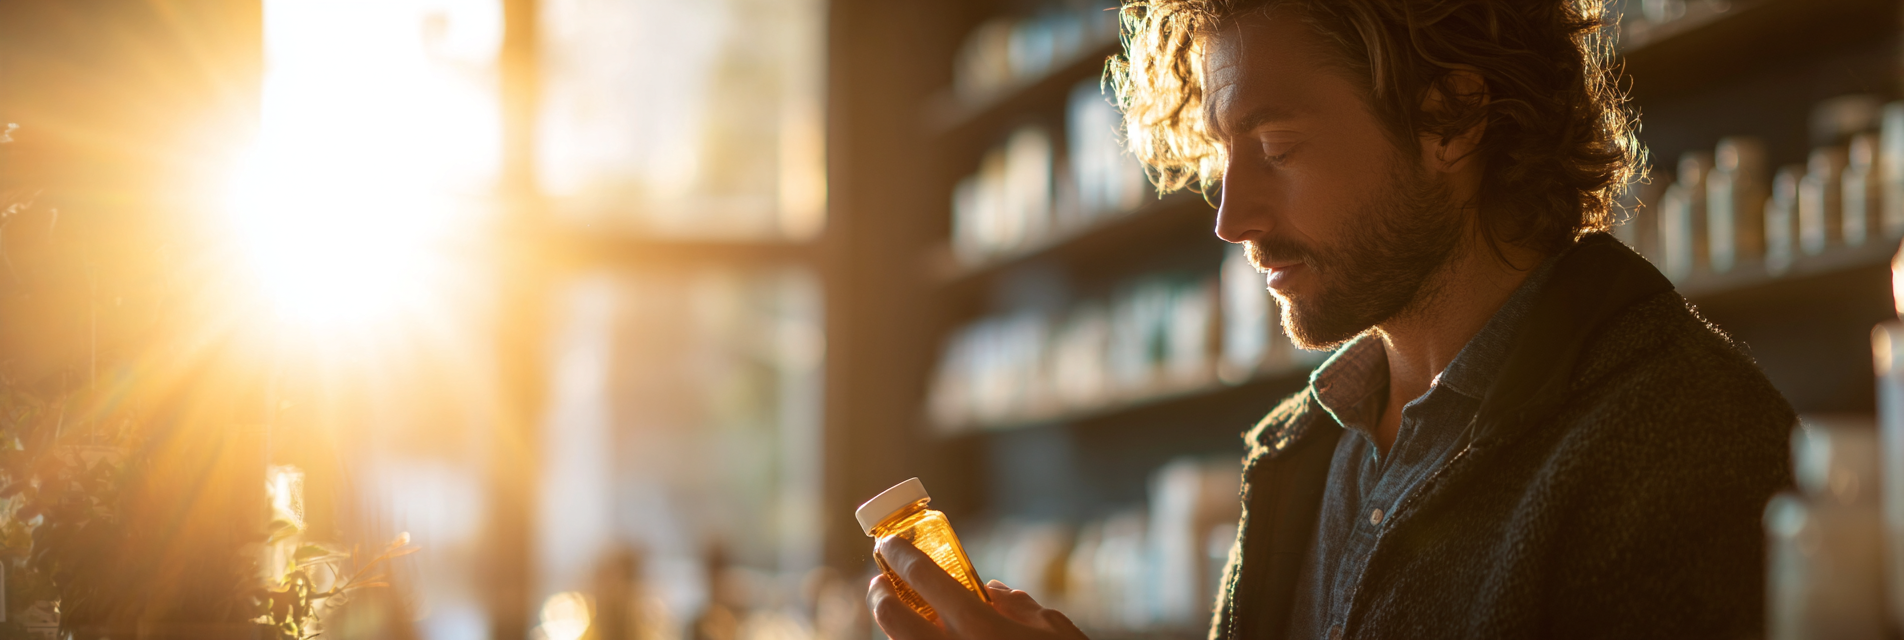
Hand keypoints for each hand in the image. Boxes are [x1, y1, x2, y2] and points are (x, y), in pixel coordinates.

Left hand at [867, 537, 1089, 639]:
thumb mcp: (1056, 633)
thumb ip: (1020, 607)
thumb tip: (991, 592)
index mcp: (981, 628)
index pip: (923, 577)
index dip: (901, 554)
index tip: (891, 544)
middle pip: (891, 617)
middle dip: (880, 595)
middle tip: (883, 585)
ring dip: (894, 632)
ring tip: (902, 620)